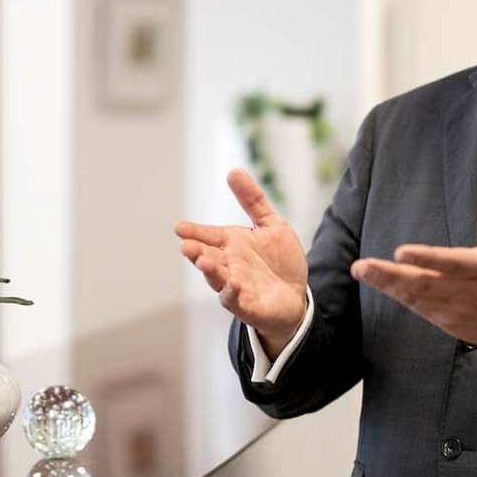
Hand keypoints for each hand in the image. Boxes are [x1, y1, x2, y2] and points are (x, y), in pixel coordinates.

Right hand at [175, 169, 309, 354]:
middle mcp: (229, 264)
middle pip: (207, 256)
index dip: (195, 232)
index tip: (180, 227)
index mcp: (232, 244)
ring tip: (202, 261)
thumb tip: (233, 171)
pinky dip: (232, 292)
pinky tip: (234, 283)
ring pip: (217, 278)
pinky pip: (235, 299)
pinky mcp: (247, 305)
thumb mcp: (271, 225)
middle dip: (196, 251)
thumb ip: (253, 200)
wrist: (296, 294)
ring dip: (210, 271)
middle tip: (186, 245)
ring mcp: (235, 286)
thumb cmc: (279, 261)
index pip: (208, 235)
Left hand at [351, 170, 476, 346]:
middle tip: (363, 265)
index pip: (453, 262)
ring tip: (362, 271)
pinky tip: (380, 285)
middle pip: (425, 282)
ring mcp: (455, 308)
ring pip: (416, 296)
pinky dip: (400, 297)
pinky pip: (419, 308)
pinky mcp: (448, 321)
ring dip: (387, 284)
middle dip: (391, 275)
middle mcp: (467, 289)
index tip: (402, 252)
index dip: (427, 258)